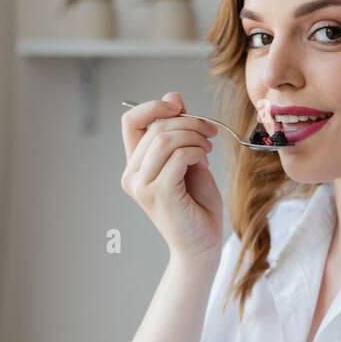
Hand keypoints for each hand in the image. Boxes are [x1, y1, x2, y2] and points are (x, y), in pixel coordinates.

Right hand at [120, 91, 222, 262]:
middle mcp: (132, 175)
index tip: (179, 106)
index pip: (131, 121)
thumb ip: (179, 132)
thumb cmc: (197, 207)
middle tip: (210, 132)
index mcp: (135, 166)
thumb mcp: (189, 159)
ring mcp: (142, 185)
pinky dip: (196, 152)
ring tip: (208, 148)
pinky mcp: (159, 193)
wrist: (202, 245)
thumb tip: (173, 96)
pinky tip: (205, 162)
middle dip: (188, 122)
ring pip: (165, 138)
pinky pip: (178, 156)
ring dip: (194, 136)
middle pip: (155, 127)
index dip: (153, 106)